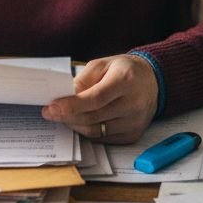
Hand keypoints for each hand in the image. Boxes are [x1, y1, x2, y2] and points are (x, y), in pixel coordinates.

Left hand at [41, 54, 157, 143]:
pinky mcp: (133, 134)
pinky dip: (89, 131)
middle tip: (51, 112)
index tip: (52, 108)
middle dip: (67, 116)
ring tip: (65, 115)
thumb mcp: (103, 64)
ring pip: (96, 131)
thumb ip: (82, 80)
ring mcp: (135, 122)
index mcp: (126, 80)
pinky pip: (104, 138)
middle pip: (93, 117)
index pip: (96, 99)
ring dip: (76, 124)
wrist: (151, 82)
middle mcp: (134, 103)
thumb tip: (64, 98)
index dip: (71, 106)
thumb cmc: (125, 71)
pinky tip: (82, 121)